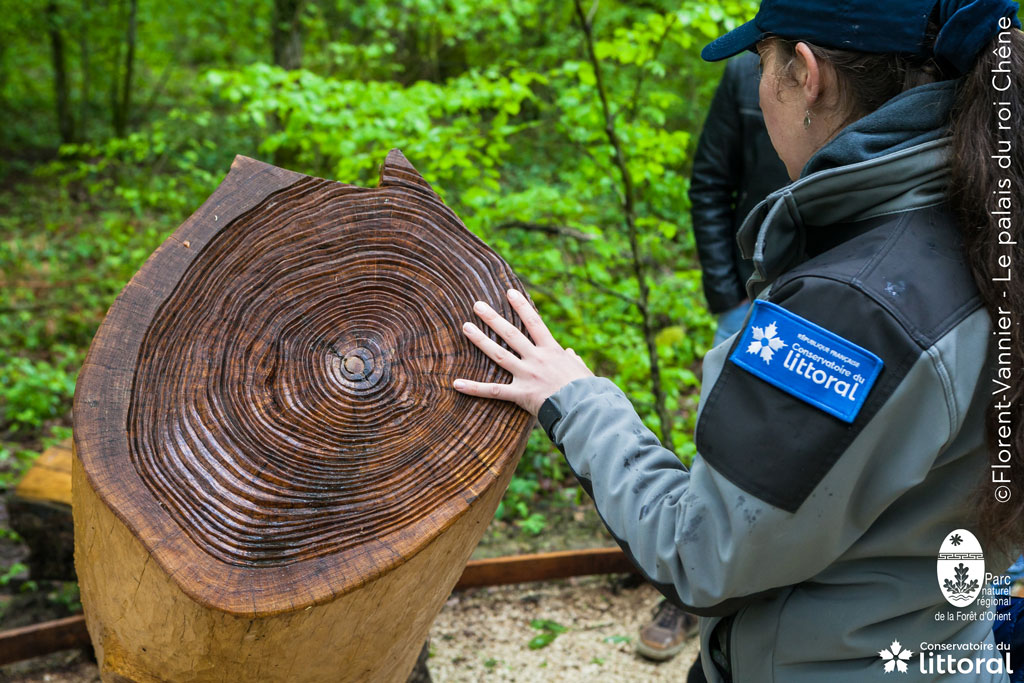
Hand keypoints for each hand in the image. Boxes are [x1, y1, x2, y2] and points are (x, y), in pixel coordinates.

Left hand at [453, 289, 593, 414]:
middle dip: (493, 318)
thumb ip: (573, 360)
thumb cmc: (587, 390)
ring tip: (466, 327)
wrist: (585, 408)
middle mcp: (536, 358)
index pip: (534, 322)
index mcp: (552, 350)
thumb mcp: (582, 370)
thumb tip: (570, 354)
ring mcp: (526, 375)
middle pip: (511, 334)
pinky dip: (474, 388)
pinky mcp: (520, 394)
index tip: (509, 293)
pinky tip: (457, 384)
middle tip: (477, 305)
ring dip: (481, 340)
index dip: (521, 306)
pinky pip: (493, 391)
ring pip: (499, 354)